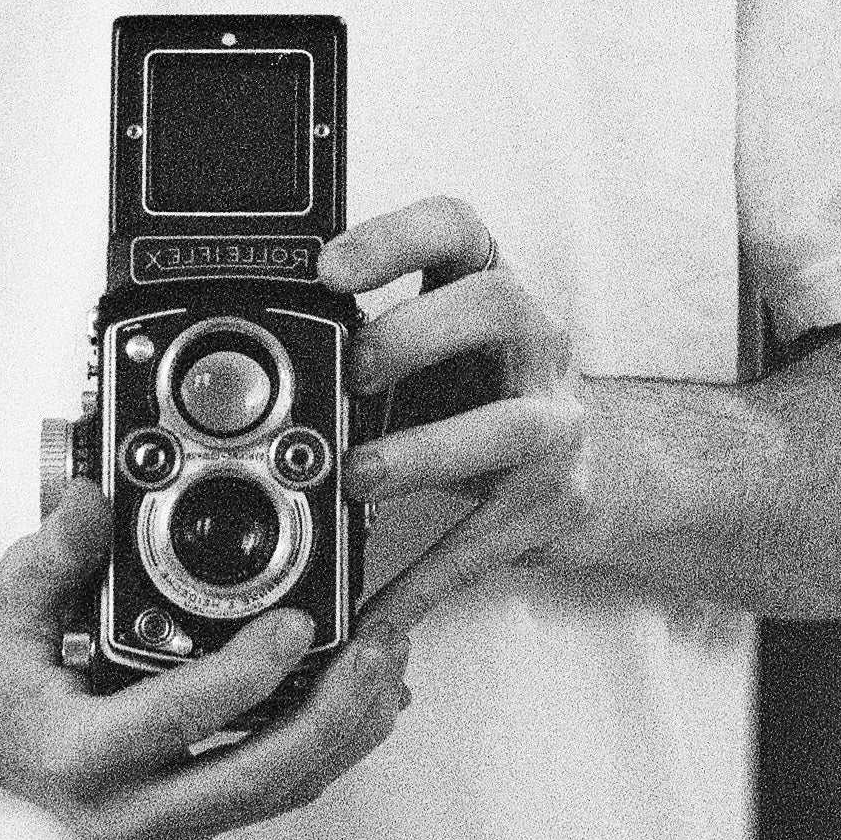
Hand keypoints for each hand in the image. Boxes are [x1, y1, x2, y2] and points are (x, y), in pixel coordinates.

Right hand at [0, 481, 411, 839]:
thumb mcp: (14, 595)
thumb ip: (57, 549)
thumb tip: (90, 498)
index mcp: (73, 754)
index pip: (175, 721)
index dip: (245, 676)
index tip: (296, 625)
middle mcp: (118, 808)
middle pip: (250, 778)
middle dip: (328, 715)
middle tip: (374, 649)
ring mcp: (154, 827)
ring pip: (273, 795)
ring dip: (343, 733)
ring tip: (384, 664)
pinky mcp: (185, 821)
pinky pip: (269, 796)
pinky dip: (324, 749)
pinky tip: (363, 703)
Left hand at [320, 196, 597, 631]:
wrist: (601, 464)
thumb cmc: (482, 392)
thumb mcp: (430, 346)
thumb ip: (359, 339)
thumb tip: (240, 359)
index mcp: (487, 285)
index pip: (455, 228)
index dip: (394, 238)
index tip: (327, 267)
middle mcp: (534, 341)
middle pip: (496, 305)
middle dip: (415, 334)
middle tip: (352, 372)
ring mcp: (554, 421)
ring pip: (508, 425)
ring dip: (425, 452)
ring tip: (358, 478)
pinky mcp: (554, 501)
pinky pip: (488, 542)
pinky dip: (426, 581)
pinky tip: (377, 611)